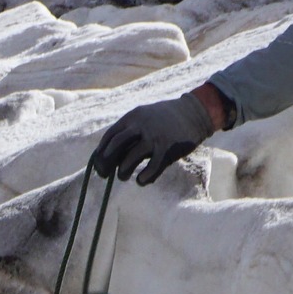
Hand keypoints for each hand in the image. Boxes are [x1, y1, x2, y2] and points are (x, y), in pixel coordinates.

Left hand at [90, 88, 220, 183]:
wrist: (193, 113)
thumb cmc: (165, 120)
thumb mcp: (144, 118)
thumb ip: (129, 133)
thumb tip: (110, 155)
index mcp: (133, 117)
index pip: (110, 135)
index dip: (101, 152)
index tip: (99, 164)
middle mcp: (141, 126)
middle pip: (116, 145)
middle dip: (106, 162)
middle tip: (104, 175)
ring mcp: (154, 138)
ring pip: (130, 158)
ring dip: (123, 171)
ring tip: (123, 176)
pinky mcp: (167, 150)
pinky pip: (151, 169)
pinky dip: (144, 178)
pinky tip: (141, 180)